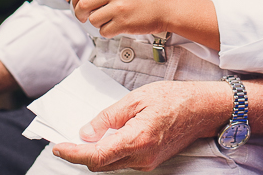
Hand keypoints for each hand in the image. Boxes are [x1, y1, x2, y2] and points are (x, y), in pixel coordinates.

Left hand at [51, 80, 225, 170]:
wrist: (204, 109)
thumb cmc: (176, 98)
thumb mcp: (138, 98)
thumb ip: (109, 116)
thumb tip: (86, 132)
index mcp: (137, 140)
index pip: (96, 156)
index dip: (73, 154)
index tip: (58, 147)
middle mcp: (142, 157)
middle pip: (101, 164)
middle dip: (81, 155)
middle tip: (67, 141)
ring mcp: (148, 162)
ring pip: (111, 164)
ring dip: (96, 154)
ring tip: (86, 137)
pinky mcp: (152, 161)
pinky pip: (124, 161)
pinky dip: (110, 152)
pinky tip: (107, 138)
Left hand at [72, 0, 171, 36]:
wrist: (166, 6)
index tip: (76, 4)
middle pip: (82, 5)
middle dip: (79, 14)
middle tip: (83, 16)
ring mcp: (118, 7)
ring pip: (92, 20)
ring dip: (97, 23)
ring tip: (108, 20)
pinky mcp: (123, 23)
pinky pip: (103, 31)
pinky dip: (107, 31)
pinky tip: (116, 26)